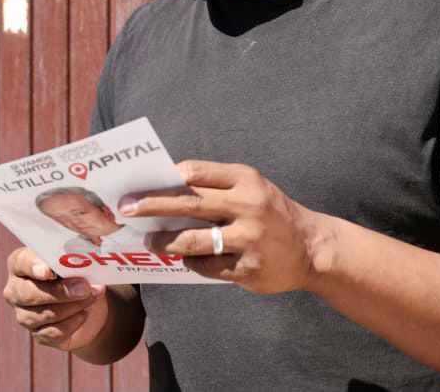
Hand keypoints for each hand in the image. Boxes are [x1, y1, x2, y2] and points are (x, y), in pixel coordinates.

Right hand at [2, 246, 108, 349]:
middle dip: (60, 291)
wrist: (86, 302)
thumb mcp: (75, 260)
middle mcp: (16, 290)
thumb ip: (75, 256)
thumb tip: (88, 254)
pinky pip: (55, 332)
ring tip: (92, 296)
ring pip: (46, 314)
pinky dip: (73, 322)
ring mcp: (24, 315)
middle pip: (30, 293)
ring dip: (74, 305)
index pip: (21, 262)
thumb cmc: (75, 272)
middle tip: (84, 287)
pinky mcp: (38, 334)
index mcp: (19, 264)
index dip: (33, 266)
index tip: (47, 270)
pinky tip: (84, 313)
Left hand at [120, 160, 334, 293]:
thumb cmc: (269, 211)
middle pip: (188, 203)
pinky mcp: (249, 268)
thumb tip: (162, 189)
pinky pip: (208, 266)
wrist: (313, 247)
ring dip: (165, 242)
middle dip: (152, 206)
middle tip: (126, 209)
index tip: (138, 185)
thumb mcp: (249, 187)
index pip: (195, 172)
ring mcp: (249, 239)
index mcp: (245, 179)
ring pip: (193, 240)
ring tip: (149, 242)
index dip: (164, 179)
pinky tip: (186, 259)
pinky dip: (192, 262)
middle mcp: (248, 206)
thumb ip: (214, 186)